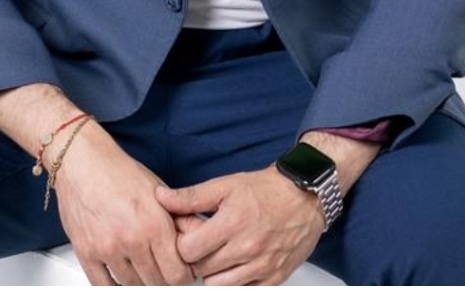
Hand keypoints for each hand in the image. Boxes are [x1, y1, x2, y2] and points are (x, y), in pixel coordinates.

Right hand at [53, 121, 194, 284]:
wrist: (82, 161)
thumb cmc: (119, 171)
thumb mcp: (158, 191)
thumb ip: (179, 220)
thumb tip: (199, 240)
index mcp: (153, 223)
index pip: (177, 273)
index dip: (182, 274)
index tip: (180, 269)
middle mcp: (131, 239)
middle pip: (156, 282)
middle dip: (162, 276)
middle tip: (161, 265)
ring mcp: (107, 248)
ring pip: (131, 285)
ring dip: (139, 278)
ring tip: (140, 263)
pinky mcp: (86, 252)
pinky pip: (103, 286)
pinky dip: (114, 284)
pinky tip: (121, 272)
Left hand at [155, 167, 323, 284]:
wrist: (304, 197)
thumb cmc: (264, 190)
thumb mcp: (225, 185)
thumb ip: (191, 197)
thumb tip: (161, 197)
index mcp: (231, 223)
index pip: (188, 250)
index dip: (181, 242)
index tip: (186, 233)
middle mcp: (247, 248)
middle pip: (201, 269)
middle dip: (195, 256)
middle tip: (201, 241)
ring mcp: (261, 267)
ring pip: (218, 285)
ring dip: (212, 271)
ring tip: (217, 251)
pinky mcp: (273, 279)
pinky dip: (233, 280)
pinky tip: (234, 263)